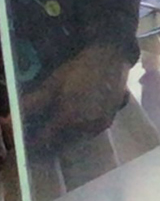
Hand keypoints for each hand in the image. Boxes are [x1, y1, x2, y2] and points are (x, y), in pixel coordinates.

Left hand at [17, 43, 132, 150]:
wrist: (109, 58)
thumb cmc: (77, 70)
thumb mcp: (51, 84)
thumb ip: (32, 104)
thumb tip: (9, 120)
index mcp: (67, 119)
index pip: (45, 140)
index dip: (34, 140)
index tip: (28, 136)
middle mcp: (84, 127)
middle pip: (61, 142)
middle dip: (51, 138)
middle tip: (44, 128)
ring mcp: (99, 126)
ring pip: (76, 138)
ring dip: (67, 134)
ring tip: (60, 122)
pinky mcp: (109, 122)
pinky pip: (89, 132)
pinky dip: (80, 129)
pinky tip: (77, 117)